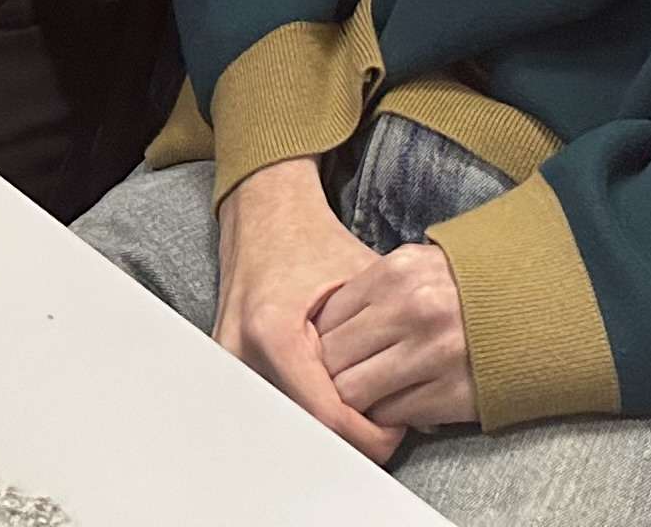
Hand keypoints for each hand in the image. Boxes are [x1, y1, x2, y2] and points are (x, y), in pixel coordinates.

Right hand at [214, 159, 403, 461]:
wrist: (264, 213)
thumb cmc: (313, 242)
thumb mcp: (362, 282)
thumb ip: (390, 337)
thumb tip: (423, 410)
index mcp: (273, 332)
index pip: (325, 415)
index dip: (368, 434)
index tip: (396, 431)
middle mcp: (241, 354)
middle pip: (302, 428)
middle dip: (347, 437)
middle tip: (382, 429)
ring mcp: (228, 365)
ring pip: (286, 423)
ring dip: (324, 428)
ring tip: (360, 413)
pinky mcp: (227, 368)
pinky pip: (270, 405)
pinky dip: (303, 411)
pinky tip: (331, 400)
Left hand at [314, 240, 473, 434]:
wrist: (538, 306)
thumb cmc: (468, 286)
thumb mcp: (416, 266)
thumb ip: (370, 289)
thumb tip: (320, 328)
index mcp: (397, 273)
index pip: (326, 319)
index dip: (317, 342)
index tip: (321, 352)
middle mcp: (412, 310)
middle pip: (332, 360)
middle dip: (328, 375)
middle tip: (335, 379)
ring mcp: (434, 354)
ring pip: (354, 395)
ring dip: (354, 400)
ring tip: (364, 394)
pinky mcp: (454, 393)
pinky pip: (392, 416)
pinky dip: (387, 415)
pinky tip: (397, 402)